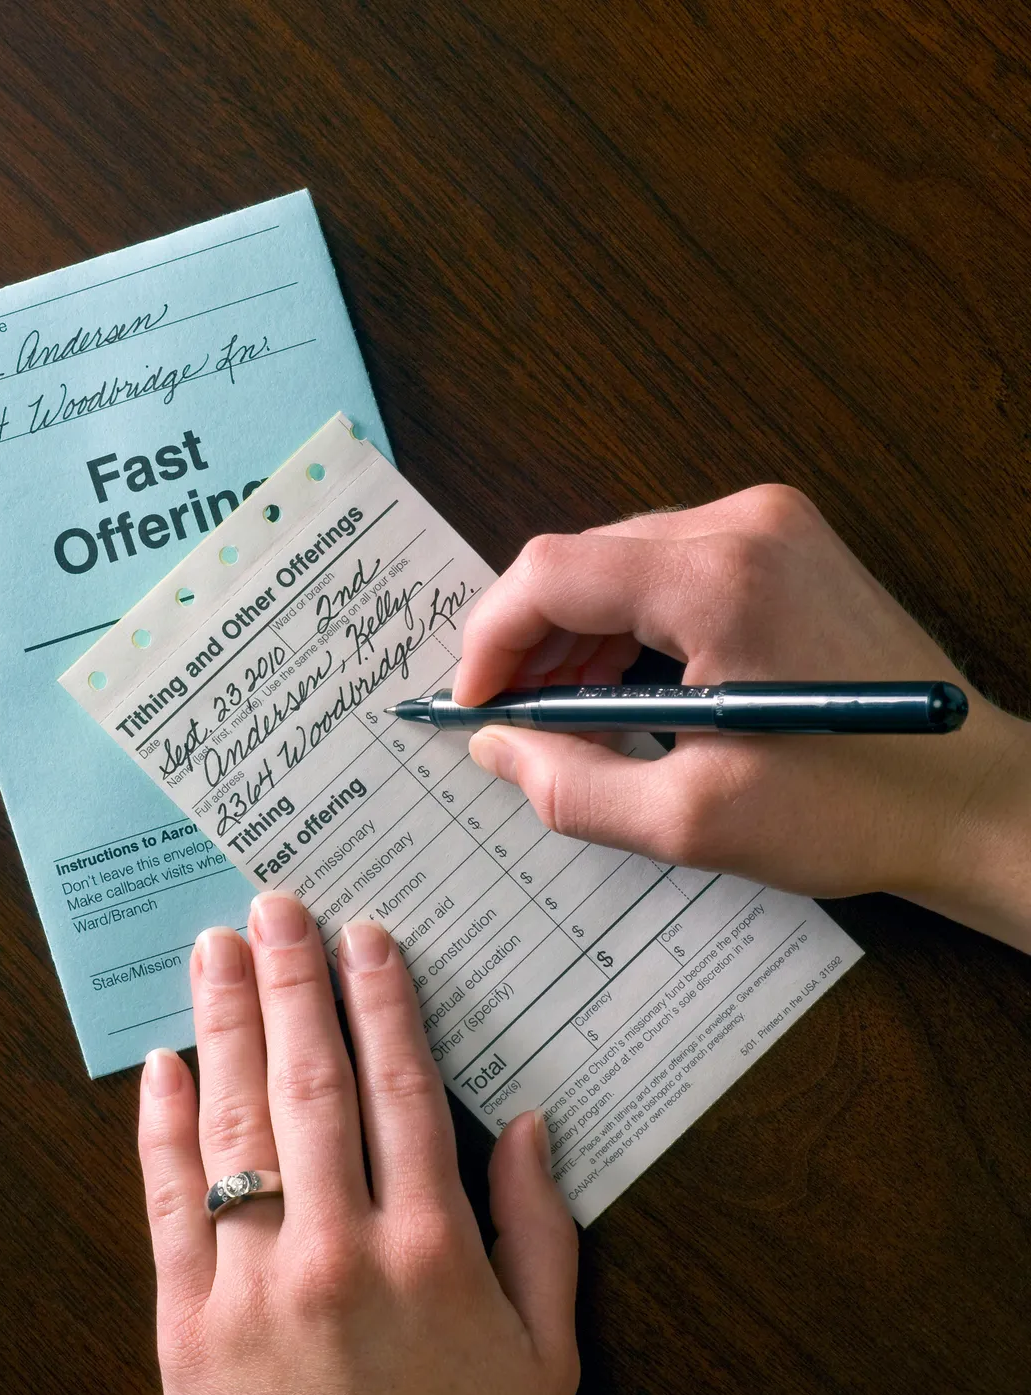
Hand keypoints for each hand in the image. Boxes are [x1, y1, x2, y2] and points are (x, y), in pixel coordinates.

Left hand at [138, 894, 577, 1394]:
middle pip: (310, 1083)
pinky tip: (163, 1068)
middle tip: (274, 903)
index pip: (399, 1087)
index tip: (362, 933)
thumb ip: (542, 1234)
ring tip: (213, 949)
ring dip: (226, 1026)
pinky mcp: (187, 1333)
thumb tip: (527, 1121)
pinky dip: (165, 1131)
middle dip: (292, 980)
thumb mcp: (548, 1363)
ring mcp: (254, 1290)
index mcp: (434, 1252)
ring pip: (236, 1128)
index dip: (380, 999)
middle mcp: (340, 1252)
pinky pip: (170, 1210)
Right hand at [453, 486, 1030, 949]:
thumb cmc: (854, 808)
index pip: (552, 572)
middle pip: (583, 558)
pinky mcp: (788, 546)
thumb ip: (572, 785)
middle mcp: (746, 526)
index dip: (491, 640)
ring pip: (622, 560)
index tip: (473, 706)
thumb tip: (496, 746)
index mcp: (720, 579)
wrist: (970, 798)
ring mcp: (774, 527)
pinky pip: (672, 566)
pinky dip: (630, 621)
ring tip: (562, 713)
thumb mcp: (691, 819)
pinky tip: (621, 686)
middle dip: (531, 641)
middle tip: (511, 720)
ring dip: (578, 633)